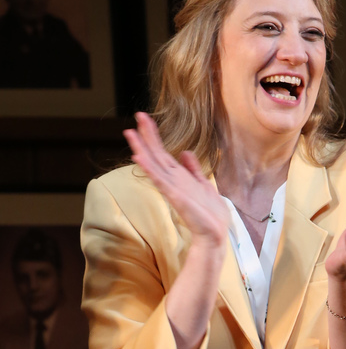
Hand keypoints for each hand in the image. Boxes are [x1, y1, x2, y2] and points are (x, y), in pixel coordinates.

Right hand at [124, 113, 228, 253]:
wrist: (214, 233)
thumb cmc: (209, 213)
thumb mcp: (203, 185)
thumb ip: (193, 170)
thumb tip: (185, 153)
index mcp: (178, 176)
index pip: (162, 153)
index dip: (153, 135)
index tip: (145, 119)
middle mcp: (172, 180)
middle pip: (156, 154)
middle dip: (147, 135)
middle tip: (138, 115)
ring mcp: (171, 187)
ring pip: (154, 164)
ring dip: (142, 148)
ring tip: (130, 132)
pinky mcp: (174, 196)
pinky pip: (159, 179)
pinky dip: (149, 168)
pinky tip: (139, 157)